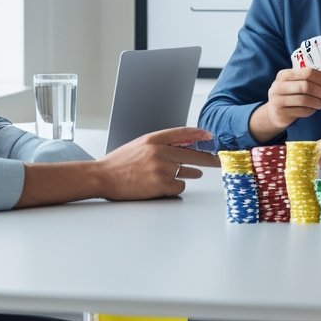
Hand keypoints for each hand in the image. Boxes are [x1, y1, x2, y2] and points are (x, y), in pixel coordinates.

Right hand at [97, 126, 220, 199]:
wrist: (102, 177)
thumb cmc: (119, 163)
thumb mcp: (140, 146)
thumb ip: (160, 145)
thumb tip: (183, 147)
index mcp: (154, 139)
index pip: (183, 133)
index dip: (199, 134)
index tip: (210, 136)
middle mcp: (160, 151)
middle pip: (193, 154)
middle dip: (208, 158)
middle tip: (218, 161)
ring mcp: (161, 168)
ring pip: (186, 172)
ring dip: (187, 174)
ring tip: (192, 173)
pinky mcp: (161, 185)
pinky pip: (179, 187)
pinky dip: (174, 188)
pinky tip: (162, 186)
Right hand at [249, 67, 320, 141]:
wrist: (274, 112)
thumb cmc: (289, 95)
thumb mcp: (294, 83)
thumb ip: (307, 79)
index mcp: (284, 74)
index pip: (307, 72)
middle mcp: (278, 86)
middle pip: (306, 86)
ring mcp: (277, 100)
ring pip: (304, 100)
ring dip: (317, 102)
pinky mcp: (280, 113)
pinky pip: (301, 111)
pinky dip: (310, 110)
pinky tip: (313, 109)